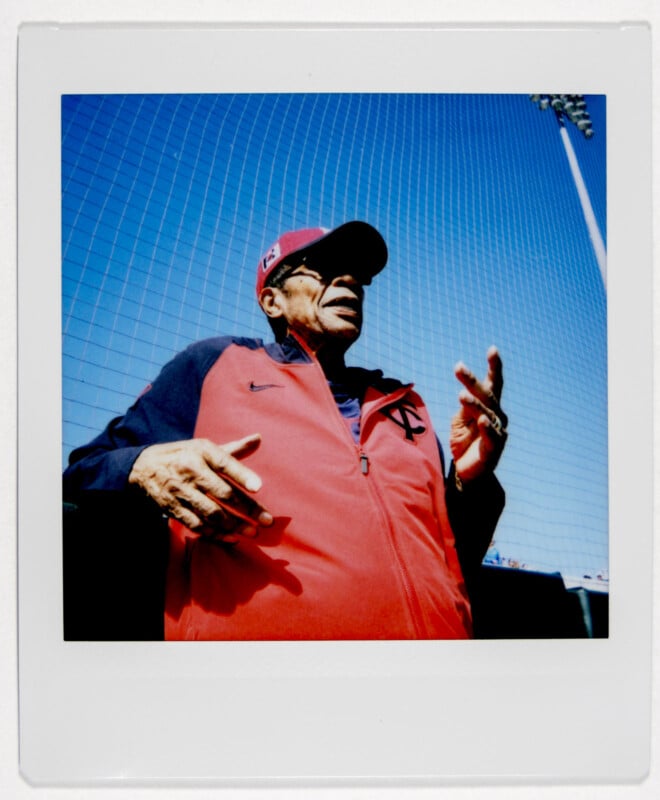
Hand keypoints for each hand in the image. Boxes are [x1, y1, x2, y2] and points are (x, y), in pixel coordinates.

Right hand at [128, 433, 272, 541]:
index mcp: (202, 452)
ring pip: (211, 512)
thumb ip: (234, 449)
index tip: (259, 487)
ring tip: (252, 533)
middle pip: (223, 492)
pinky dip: (215, 534)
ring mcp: (181, 491)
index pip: (225, 462)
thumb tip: (258, 438)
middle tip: (267, 521)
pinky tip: (232, 538)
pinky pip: (196, 525)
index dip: (242, 475)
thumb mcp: (205, 448)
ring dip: (234, 525)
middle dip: (247, 509)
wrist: (142, 468)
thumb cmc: (184, 456)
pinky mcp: (173, 509)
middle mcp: (192, 471)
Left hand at [450, 346, 507, 483]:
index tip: (493, 349)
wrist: (467, 472)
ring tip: (461, 395)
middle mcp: (497, 416)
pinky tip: (481, 420)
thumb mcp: (460, 421)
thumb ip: (464, 408)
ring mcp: (496, 432)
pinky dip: (486, 427)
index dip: (494, 367)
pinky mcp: (493, 449)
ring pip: (486, 413)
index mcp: (489, 407)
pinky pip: (491, 436)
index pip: (492, 384)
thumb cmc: (464, 443)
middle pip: (486, 395)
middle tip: (458, 368)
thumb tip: (466, 395)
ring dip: (474, 404)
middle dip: (472, 381)